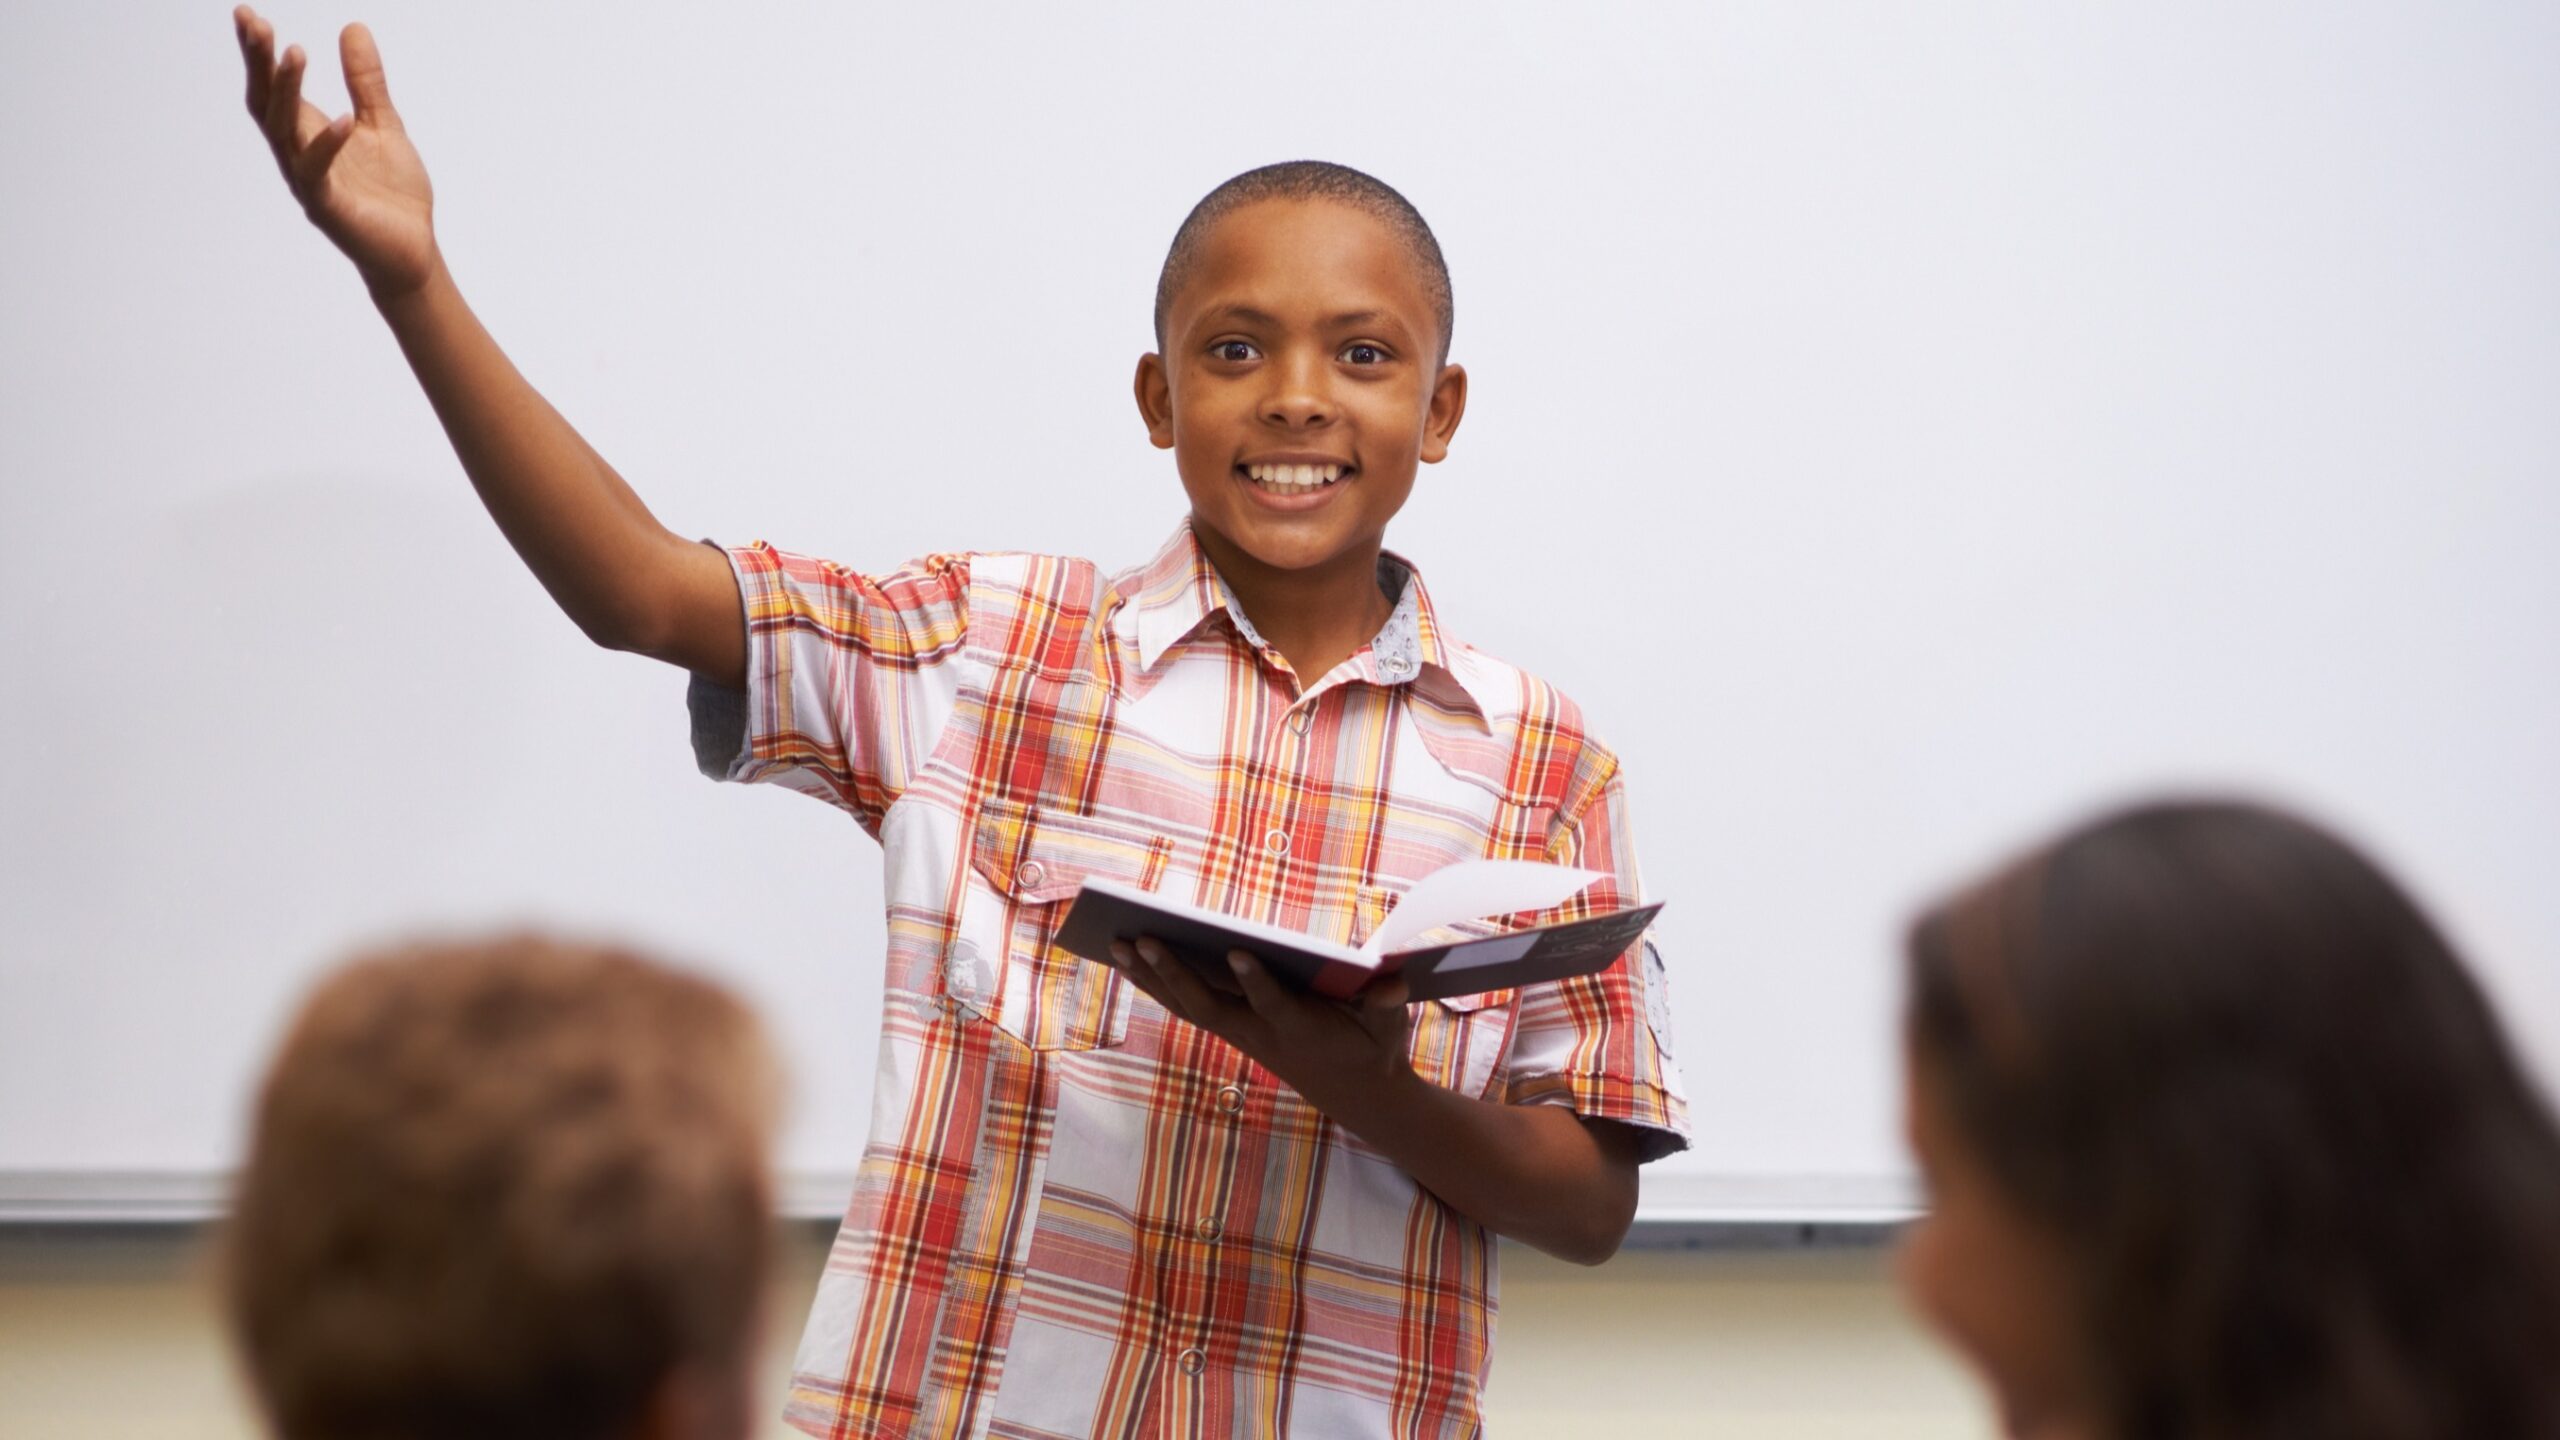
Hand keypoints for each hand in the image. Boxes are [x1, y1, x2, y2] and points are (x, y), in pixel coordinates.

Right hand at [234, 7, 437, 298]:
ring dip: (287, 91)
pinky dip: (328, 145)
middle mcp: (298, 154)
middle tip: (254, 23)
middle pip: (266, 102)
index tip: (246, 14)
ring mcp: (309, 182)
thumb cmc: (392, 193)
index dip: (258, 53)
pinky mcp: (328, 208)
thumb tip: (353, 27)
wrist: (413, 251)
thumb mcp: (383, 124)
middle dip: (259, 63)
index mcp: (307, 132)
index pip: (273, 86)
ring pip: (284, 132)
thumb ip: (366, 82)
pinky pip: (318, 173)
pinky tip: (344, 120)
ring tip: (296, 52)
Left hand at [1110, 938, 1414, 1101]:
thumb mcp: (1391, 1027)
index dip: (1257, 982)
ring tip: (1116, 942)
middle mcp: (1260, 1034)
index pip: (1274, 1005)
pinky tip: (1128, 958)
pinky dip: (1155, 984)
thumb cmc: (1374, 1047)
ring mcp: (1240, 1033)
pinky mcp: (1231, 1029)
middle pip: (1208, 1005)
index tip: (1238, 951)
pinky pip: (1186, 1006)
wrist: (1355, 1092)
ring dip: (1150, 977)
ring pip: (1187, 1006)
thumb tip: (1391, 983)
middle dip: (1173, 973)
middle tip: (1140, 938)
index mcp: (1300, 1028)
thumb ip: (1388, 1004)